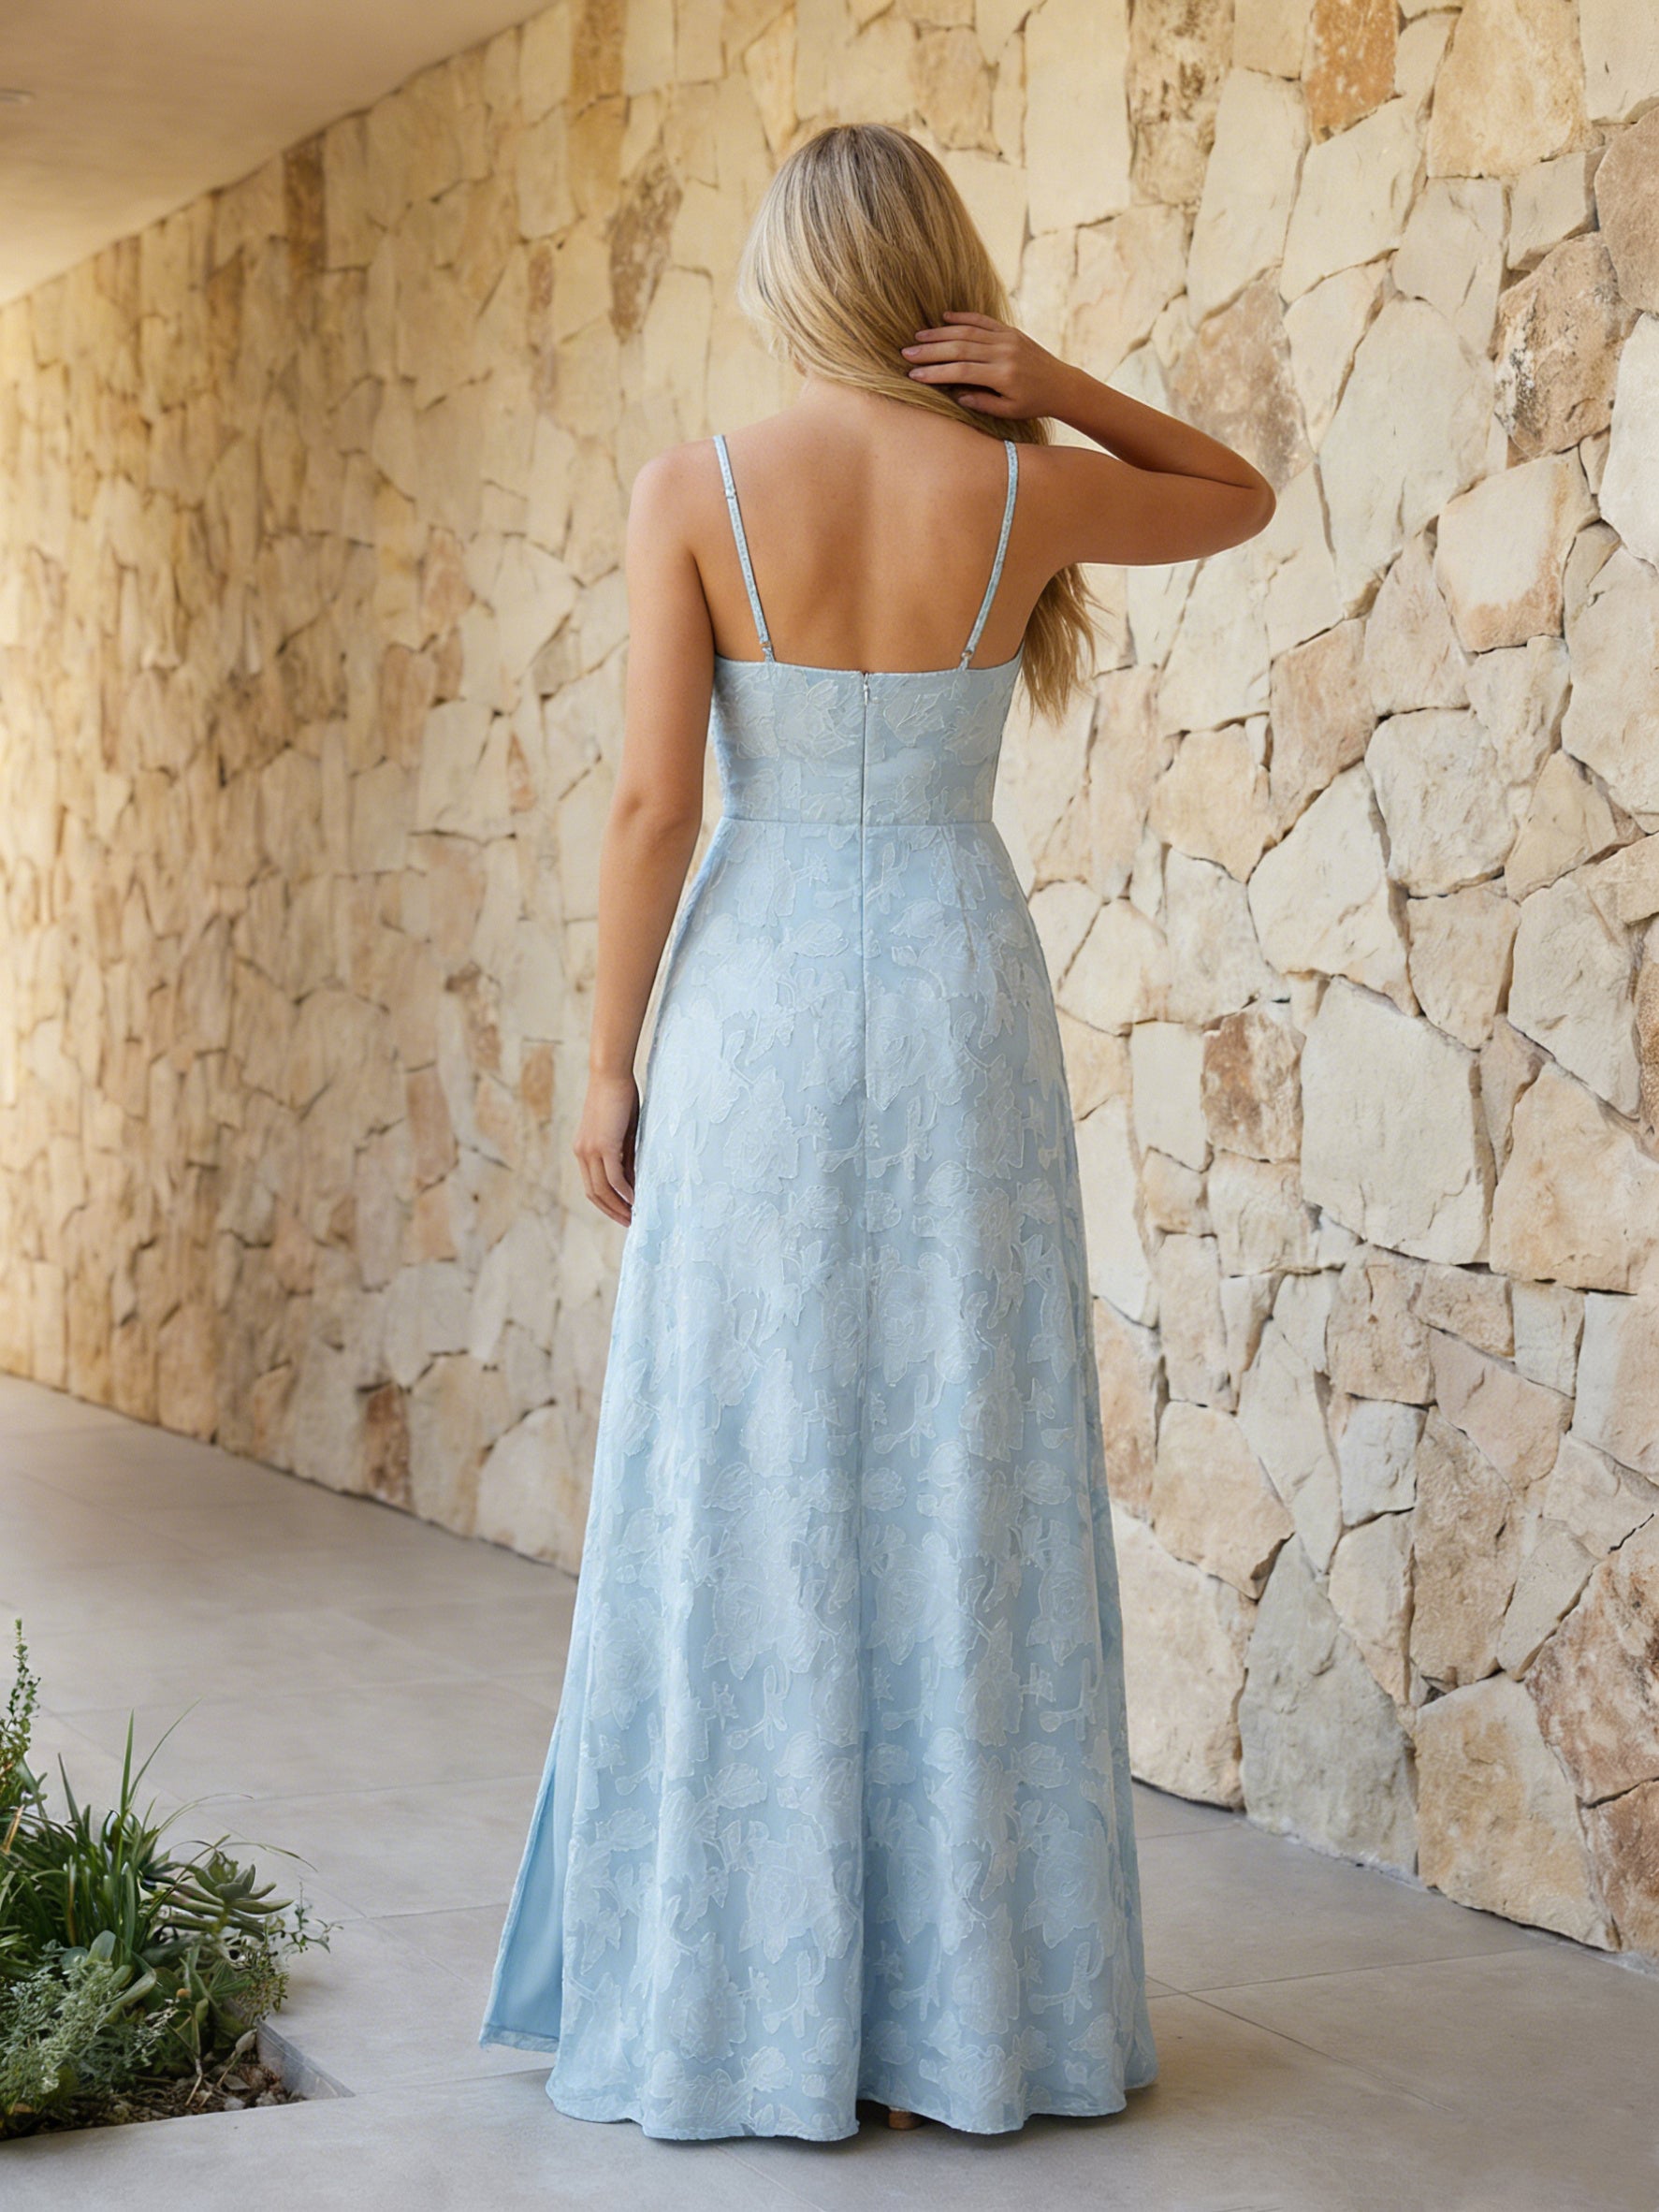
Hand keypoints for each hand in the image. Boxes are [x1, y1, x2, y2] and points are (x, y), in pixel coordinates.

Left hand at [573, 1071, 638, 1224]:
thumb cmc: (619, 1098)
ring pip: (603, 1189)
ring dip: (619, 1206)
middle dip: (612, 1211)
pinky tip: (636, 1200)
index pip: (592, 1186)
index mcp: (583, 1150)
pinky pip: (614, 1177)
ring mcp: (591, 1150)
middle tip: (629, 1222)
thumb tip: (632, 1180)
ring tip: (635, 1217)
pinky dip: (625, 1192)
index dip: (606, 1203)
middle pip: (595, 1193)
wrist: (611, 1074)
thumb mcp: (622, 1133)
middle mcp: (582, 1153)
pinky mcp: (604, 1145)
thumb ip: (625, 1156)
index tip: (622, 1213)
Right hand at [899, 310, 1070, 417]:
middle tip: (906, 352)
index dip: (935, 372)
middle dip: (930, 350)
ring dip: (940, 333)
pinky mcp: (1010, 331)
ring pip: (967, 332)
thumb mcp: (1008, 411)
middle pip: (959, 348)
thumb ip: (982, 402)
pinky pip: (983, 321)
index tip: (914, 374)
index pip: (961, 371)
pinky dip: (962, 317)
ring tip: (918, 337)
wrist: (1062, 384)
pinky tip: (944, 318)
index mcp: (1002, 376)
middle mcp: (1003, 353)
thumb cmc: (1033, 403)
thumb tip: (955, 394)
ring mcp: (1007, 339)